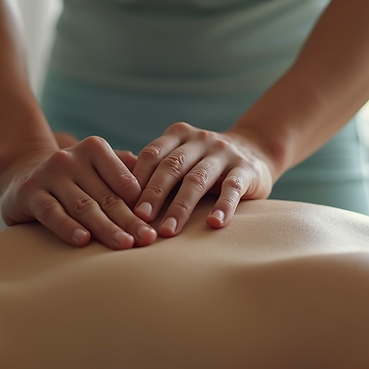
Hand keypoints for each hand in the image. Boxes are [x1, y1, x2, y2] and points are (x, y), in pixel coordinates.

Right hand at [0, 136, 156, 248]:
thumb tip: (165, 184)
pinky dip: (68, 227)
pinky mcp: (28, 193)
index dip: (143, 203)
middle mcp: (70, 157)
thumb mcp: (99, 170)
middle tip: (148, 239)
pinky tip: (84, 240)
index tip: (158, 222)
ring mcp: (48, 174)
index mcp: (94, 149)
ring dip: (106, 227)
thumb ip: (127, 173)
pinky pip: (52, 212)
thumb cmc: (73, 178)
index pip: (124, 179)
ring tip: (125, 244)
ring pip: (83, 205)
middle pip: (107, 196)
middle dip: (130, 220)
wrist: (21, 174)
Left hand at [131, 122, 274, 236]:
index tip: (120, 205)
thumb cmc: (204, 164)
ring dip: (181, 207)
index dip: (135, 179)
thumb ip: (156, 169)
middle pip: (172, 166)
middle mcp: (200, 140)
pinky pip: (233, 188)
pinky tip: (215, 224)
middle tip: (139, 219)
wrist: (255, 151)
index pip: (152, 155)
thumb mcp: (181, 158)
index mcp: (178, 136)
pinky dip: (224, 206)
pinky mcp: (246, 170)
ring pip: (198, 179)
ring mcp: (224, 153)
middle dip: (153, 194)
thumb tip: (113, 196)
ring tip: (168, 232)